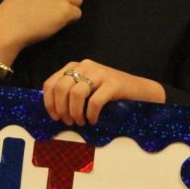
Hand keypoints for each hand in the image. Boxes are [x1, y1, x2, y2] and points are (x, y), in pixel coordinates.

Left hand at [42, 60, 165, 125]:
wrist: (139, 90)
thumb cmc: (110, 93)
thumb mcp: (87, 88)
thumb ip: (70, 92)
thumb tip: (54, 111)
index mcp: (75, 67)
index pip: (51, 83)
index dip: (49, 102)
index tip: (55, 117)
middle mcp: (85, 66)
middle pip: (61, 88)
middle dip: (62, 109)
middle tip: (69, 122)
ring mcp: (100, 73)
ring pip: (75, 94)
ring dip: (75, 113)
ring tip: (81, 122)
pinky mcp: (113, 83)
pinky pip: (94, 102)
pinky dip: (90, 115)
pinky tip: (93, 121)